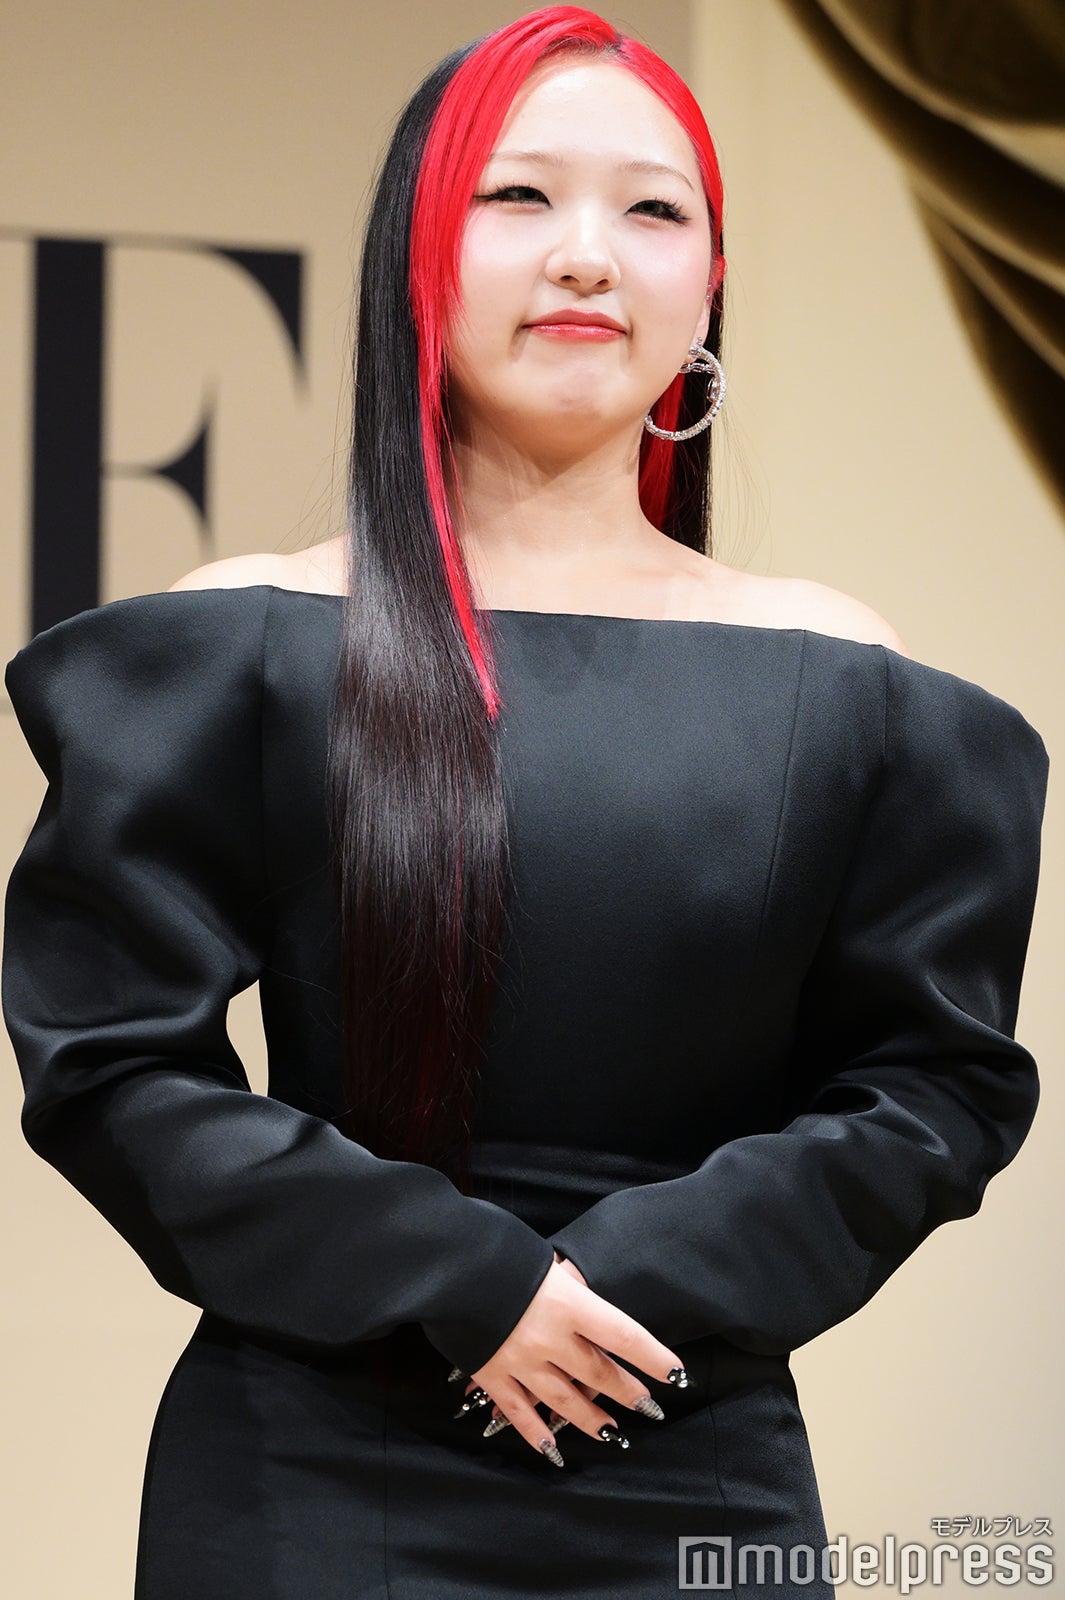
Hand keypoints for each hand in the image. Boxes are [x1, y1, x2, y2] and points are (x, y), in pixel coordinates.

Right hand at [455, 1249, 683, 1461]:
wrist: (448, 1263)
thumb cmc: (500, 1251)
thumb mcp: (546, 1263)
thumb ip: (569, 1290)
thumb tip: (587, 1305)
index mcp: (569, 1303)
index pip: (625, 1336)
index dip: (654, 1358)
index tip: (676, 1374)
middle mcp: (550, 1338)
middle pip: (598, 1372)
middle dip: (627, 1392)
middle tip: (650, 1409)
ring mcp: (520, 1361)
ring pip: (564, 1399)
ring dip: (590, 1419)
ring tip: (612, 1435)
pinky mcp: (492, 1373)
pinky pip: (518, 1410)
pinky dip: (536, 1431)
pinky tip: (553, 1447)